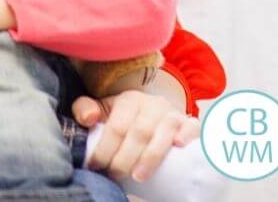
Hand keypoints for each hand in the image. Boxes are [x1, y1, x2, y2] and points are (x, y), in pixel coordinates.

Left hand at [72, 89, 199, 181]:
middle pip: (139, 133)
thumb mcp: (104, 111)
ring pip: (163, 133)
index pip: (116, 126)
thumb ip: (86, 109)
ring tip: (138, 176)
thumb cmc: (126, 118)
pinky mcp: (189, 124)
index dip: (104, 148)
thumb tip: (88, 118)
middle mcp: (152, 104)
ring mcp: (172, 114)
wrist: (156, 115)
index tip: (96, 166)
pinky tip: (179, 146)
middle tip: (115, 176)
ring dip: (151, 156)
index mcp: (129, 100)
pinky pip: (192, 127)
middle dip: (125, 158)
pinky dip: (188, 135)